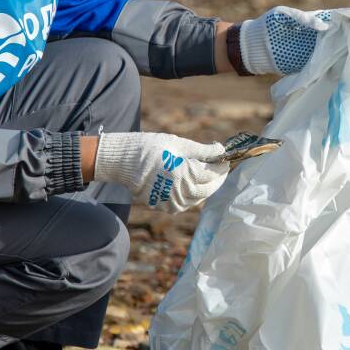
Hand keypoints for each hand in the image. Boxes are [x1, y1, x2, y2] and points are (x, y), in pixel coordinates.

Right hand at [92, 132, 227, 212]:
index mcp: (182, 172)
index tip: (226, 160)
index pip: (211, 174)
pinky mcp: (163, 206)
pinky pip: (184, 204)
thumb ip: (201, 150)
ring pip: (197, 199)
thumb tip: (221, 150)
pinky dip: (192, 196)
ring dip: (206, 188)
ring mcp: (170, 201)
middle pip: (207, 189)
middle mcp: (177, 190)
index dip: (221, 167)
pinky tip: (192, 185)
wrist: (123, 161)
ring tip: (208, 176)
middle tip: (221, 169)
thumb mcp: (177, 143)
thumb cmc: (150, 147)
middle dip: (217, 179)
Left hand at [237, 6, 349, 74]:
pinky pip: (332, 67)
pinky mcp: (313, 66)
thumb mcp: (284, 16)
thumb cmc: (268, 26)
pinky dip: (343, 69)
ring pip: (343, 52)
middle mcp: (323, 36)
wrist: (254, 48)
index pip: (345, 17)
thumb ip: (304, 18)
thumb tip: (325, 26)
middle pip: (349, 36)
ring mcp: (319, 51)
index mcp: (319, 20)